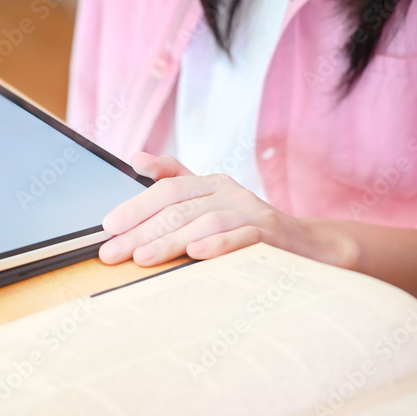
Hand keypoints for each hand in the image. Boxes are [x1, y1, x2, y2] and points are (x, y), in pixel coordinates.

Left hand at [99, 152, 318, 266]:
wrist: (308, 246)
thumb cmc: (248, 226)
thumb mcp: (210, 200)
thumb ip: (174, 178)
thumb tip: (137, 157)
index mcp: (210, 183)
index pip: (166, 190)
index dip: (135, 206)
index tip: (108, 226)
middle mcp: (229, 192)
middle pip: (178, 209)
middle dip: (140, 232)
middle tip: (112, 252)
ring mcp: (252, 212)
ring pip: (204, 223)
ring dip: (170, 241)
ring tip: (142, 258)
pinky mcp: (272, 235)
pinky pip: (241, 238)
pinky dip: (217, 245)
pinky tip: (194, 254)